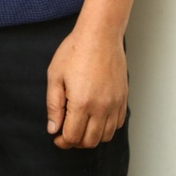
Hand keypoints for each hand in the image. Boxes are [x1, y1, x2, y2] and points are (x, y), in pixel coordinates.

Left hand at [46, 21, 127, 148]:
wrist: (100, 34)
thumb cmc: (75, 50)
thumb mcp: (55, 75)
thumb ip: (53, 105)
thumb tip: (53, 129)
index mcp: (81, 103)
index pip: (72, 136)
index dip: (62, 141)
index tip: (57, 136)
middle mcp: (101, 107)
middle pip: (90, 141)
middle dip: (76, 142)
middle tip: (67, 132)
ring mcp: (114, 103)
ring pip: (106, 136)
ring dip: (92, 137)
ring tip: (81, 126)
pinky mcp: (122, 97)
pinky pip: (117, 123)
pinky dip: (107, 127)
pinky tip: (96, 118)